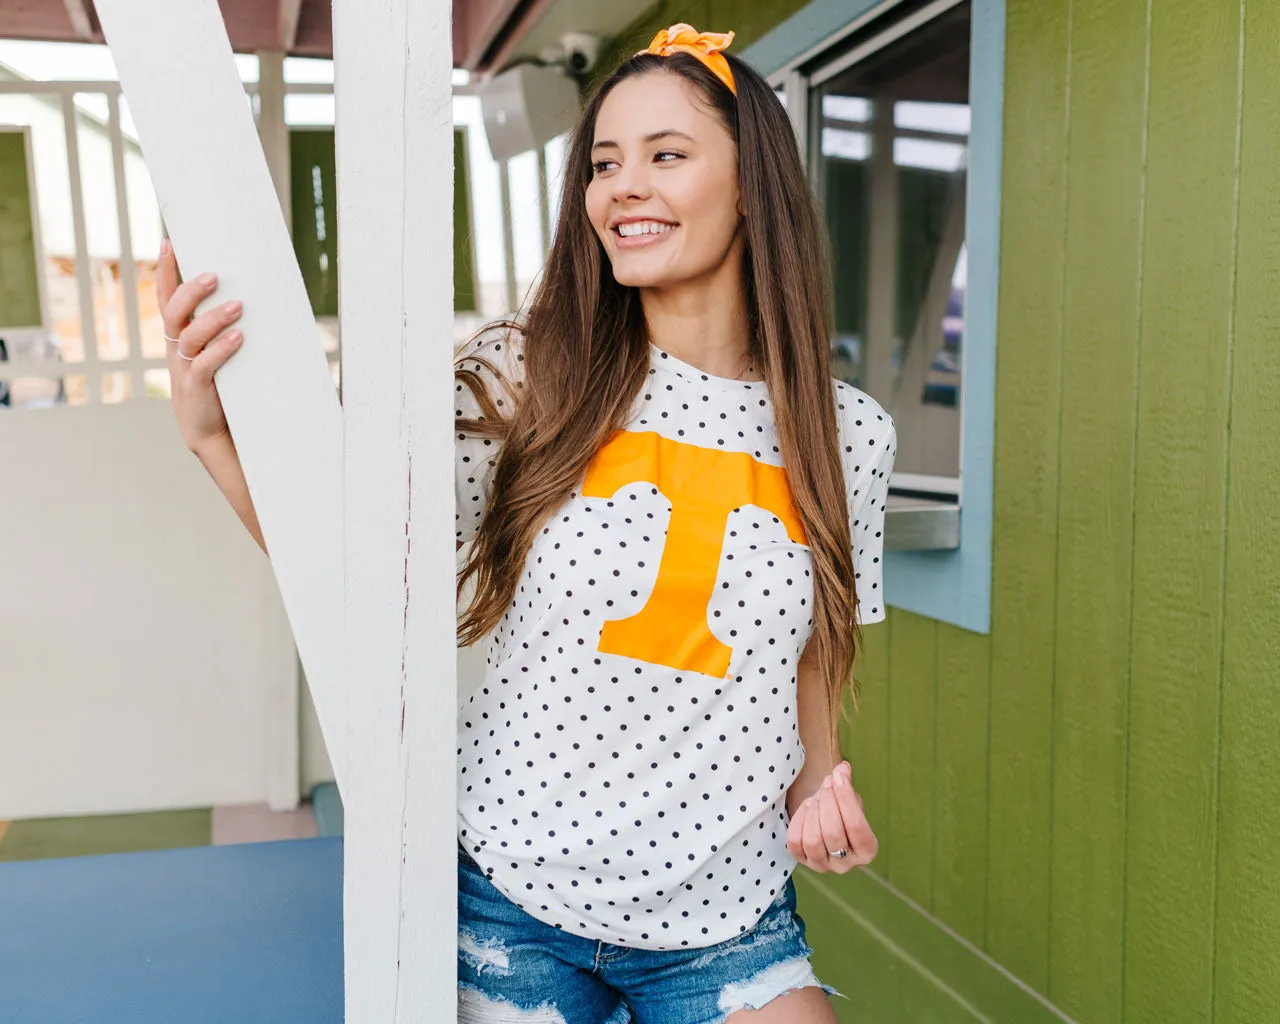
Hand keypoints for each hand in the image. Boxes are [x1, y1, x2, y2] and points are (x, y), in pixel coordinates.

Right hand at [156, 239, 244, 452]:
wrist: (210, 430)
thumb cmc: (218, 385)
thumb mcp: (215, 353)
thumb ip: (224, 329)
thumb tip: (253, 297)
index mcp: (178, 336)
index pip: (166, 298)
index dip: (165, 272)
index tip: (169, 243)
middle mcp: (176, 348)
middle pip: (173, 311)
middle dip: (191, 291)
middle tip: (213, 275)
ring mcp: (183, 368)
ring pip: (189, 335)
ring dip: (213, 317)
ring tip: (238, 306)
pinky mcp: (196, 388)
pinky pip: (204, 364)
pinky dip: (221, 349)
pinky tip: (238, 338)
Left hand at [785, 760, 876, 872]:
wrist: (824, 820)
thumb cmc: (842, 810)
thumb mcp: (849, 798)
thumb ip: (846, 784)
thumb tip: (842, 768)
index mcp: (866, 850)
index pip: (856, 826)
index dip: (846, 799)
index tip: (838, 777)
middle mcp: (846, 865)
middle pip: (833, 834)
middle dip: (827, 803)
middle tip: (826, 785)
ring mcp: (822, 866)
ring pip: (813, 841)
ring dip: (813, 812)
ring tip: (816, 797)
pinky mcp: (802, 861)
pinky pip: (795, 842)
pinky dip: (798, 820)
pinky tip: (806, 807)